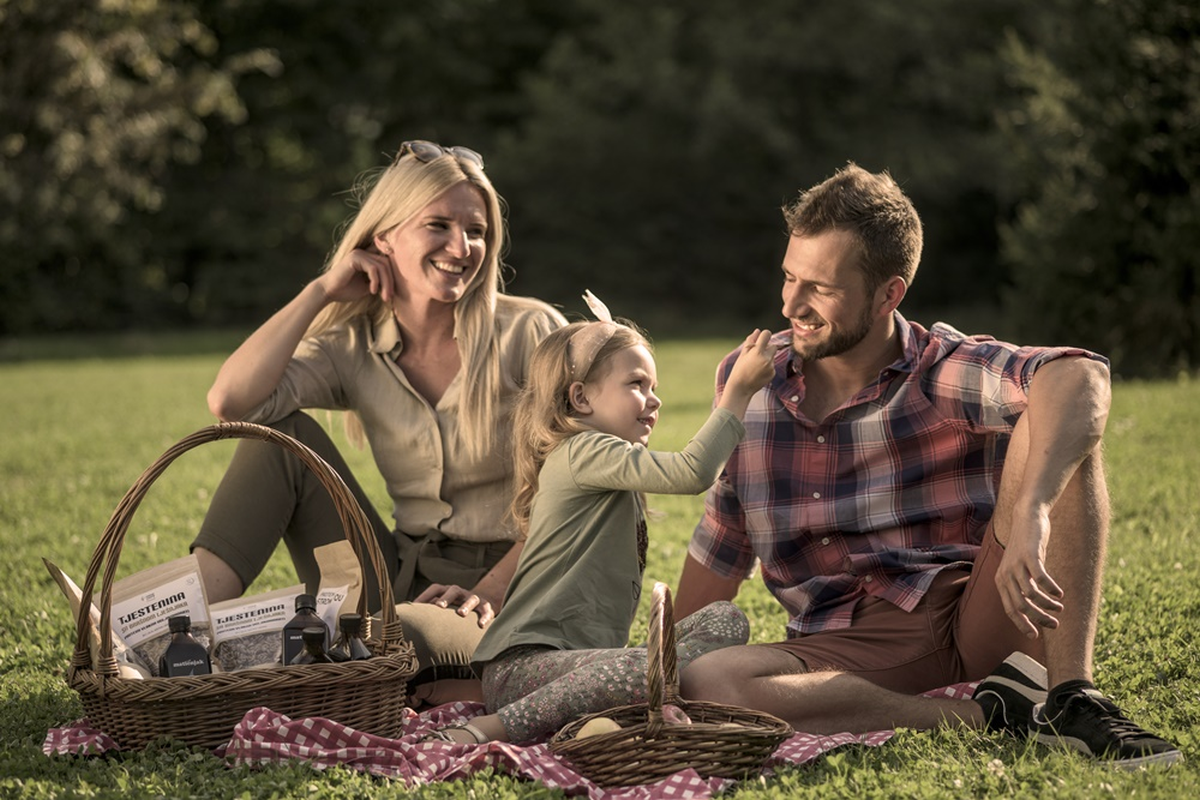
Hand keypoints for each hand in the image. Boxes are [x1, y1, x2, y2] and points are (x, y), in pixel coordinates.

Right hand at [317, 246, 396, 303]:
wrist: (328, 292)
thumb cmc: (345, 291)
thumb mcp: (367, 287)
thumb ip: (378, 282)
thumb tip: (394, 285)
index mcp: (366, 258)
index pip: (386, 263)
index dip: (392, 276)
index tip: (391, 293)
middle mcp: (363, 253)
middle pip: (386, 263)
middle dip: (390, 282)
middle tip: (389, 298)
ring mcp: (359, 254)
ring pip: (382, 266)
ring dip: (386, 283)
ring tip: (384, 297)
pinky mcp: (355, 258)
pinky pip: (373, 268)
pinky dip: (376, 281)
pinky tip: (373, 291)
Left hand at [413, 583, 497, 627]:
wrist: (483, 604)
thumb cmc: (456, 608)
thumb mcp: (445, 607)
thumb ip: (430, 611)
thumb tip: (407, 622)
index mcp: (447, 591)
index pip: (435, 589)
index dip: (425, 596)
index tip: (414, 606)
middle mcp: (461, 593)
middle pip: (453, 590)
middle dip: (446, 598)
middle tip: (438, 606)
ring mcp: (474, 599)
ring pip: (471, 599)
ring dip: (466, 605)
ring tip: (461, 614)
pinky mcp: (487, 607)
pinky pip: (487, 611)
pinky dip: (485, 617)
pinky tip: (481, 625)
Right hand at [726, 329, 776, 396]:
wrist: (741, 388)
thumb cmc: (739, 369)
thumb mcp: (743, 354)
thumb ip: (751, 341)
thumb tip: (758, 331)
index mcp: (758, 351)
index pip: (767, 334)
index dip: (764, 335)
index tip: (760, 339)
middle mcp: (767, 358)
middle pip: (773, 346)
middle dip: (767, 348)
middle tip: (756, 355)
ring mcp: (771, 366)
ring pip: (772, 356)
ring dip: (766, 358)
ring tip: (755, 366)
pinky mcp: (773, 373)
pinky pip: (772, 365)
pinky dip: (767, 366)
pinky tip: (758, 372)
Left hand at [994, 504, 1064, 637]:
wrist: (1027, 518)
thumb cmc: (1026, 547)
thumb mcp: (1022, 569)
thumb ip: (1025, 586)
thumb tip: (1036, 609)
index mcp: (1001, 581)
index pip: (1010, 609)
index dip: (1023, 624)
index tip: (1035, 636)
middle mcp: (1005, 574)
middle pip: (1021, 606)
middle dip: (1039, 619)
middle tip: (1055, 624)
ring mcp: (1016, 565)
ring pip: (1031, 595)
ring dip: (1047, 605)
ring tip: (1060, 608)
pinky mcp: (1029, 555)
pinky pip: (1041, 578)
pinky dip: (1051, 588)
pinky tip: (1060, 593)